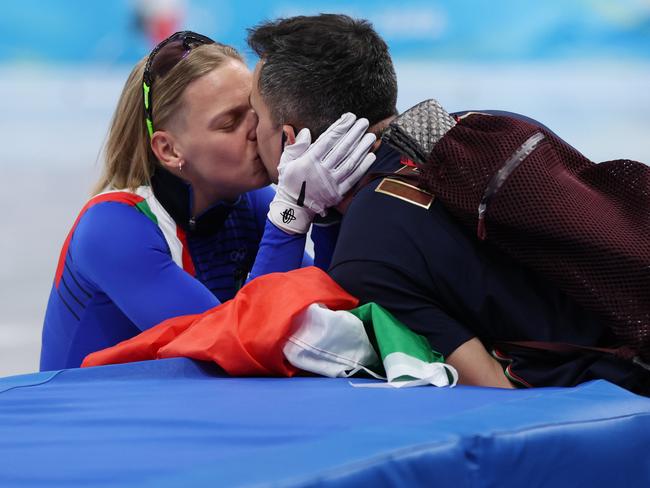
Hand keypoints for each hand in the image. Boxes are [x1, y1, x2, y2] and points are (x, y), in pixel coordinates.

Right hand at [268, 113, 376, 233]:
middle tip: (364, 122)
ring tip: (370, 136)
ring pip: (350, 162)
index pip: (328, 140)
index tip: (350, 117)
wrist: (293, 209)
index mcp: (309, 161)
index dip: (340, 127)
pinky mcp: (338, 193)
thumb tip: (307, 132)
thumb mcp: (286, 163)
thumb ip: (295, 147)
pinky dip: (363, 167)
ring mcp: (331, 183)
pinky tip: (371, 156)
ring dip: (362, 148)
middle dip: (354, 133)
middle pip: (342, 148)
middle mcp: (321, 171)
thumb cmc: (289, 183)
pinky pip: (353, 178)